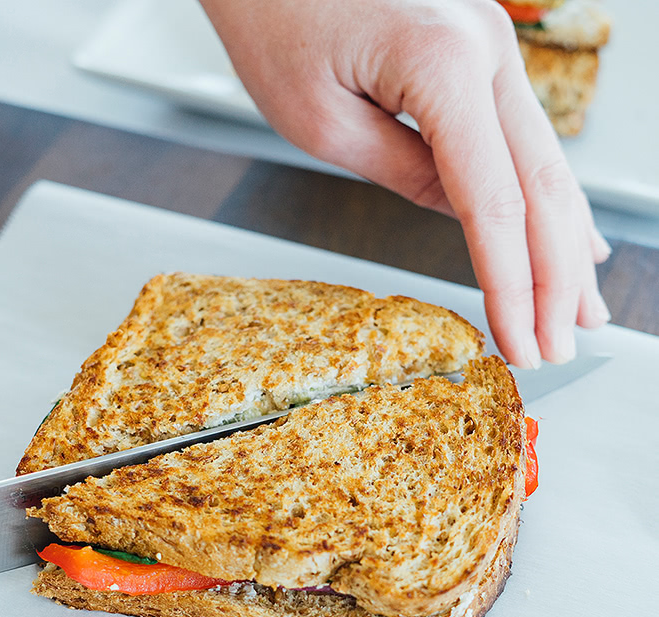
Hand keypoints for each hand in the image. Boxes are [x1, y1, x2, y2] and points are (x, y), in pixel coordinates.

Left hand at [200, 0, 610, 366]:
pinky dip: (544, 195)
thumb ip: (404, 172)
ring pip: (545, 162)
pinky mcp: (478, 50)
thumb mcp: (323, 121)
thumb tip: (463, 214)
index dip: (512, 286)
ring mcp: (491, 44)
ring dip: (564, 243)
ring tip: (581, 308)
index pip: (494, 205)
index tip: (520, 345)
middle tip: (562, 345)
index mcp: (445, 65)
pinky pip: (522, 137)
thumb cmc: (274, 18)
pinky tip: (568, 232)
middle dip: (555, 278)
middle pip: (542, 186)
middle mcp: (488, 48)